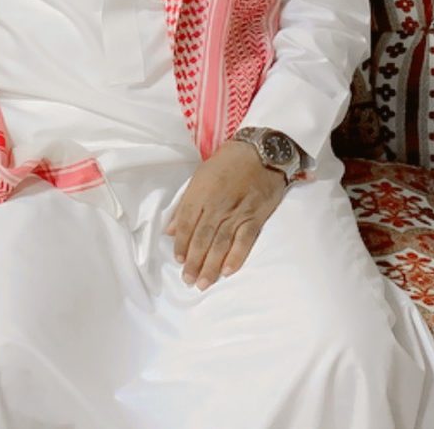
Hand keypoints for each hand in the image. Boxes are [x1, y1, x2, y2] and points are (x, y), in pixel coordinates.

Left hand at [166, 140, 287, 289]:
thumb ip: (186, 203)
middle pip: (202, 238)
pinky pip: (244, 241)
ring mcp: (237, 213)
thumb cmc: (228, 162)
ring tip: (203, 283)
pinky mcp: (255, 217)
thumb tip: (171, 229)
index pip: (187, 224)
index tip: (178, 260)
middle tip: (188, 280)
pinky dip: (236, 257)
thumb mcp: (201, 176)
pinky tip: (227, 272)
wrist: (262, 151)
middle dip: (194, 262)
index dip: (181, 244)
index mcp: (201, 194)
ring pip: (221, 244)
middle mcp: (217, 206)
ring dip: (211, 266)